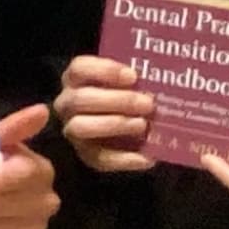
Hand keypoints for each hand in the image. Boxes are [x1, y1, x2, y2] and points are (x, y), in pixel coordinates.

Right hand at [53, 53, 156, 172]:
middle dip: (117, 100)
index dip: (105, 70)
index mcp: (76, 80)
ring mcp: (73, 131)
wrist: (122, 133)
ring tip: (143, 125)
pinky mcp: (85, 155)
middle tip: (147, 103)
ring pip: (82, 127)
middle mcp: (67, 104)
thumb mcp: (126, 85)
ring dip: (115, 124)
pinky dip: (125, 159)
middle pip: (81, 98)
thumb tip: (160, 80)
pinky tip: (147, 158)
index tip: (133, 76)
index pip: (79, 69)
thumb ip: (135, 82)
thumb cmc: (125, 98)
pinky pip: (100, 158)